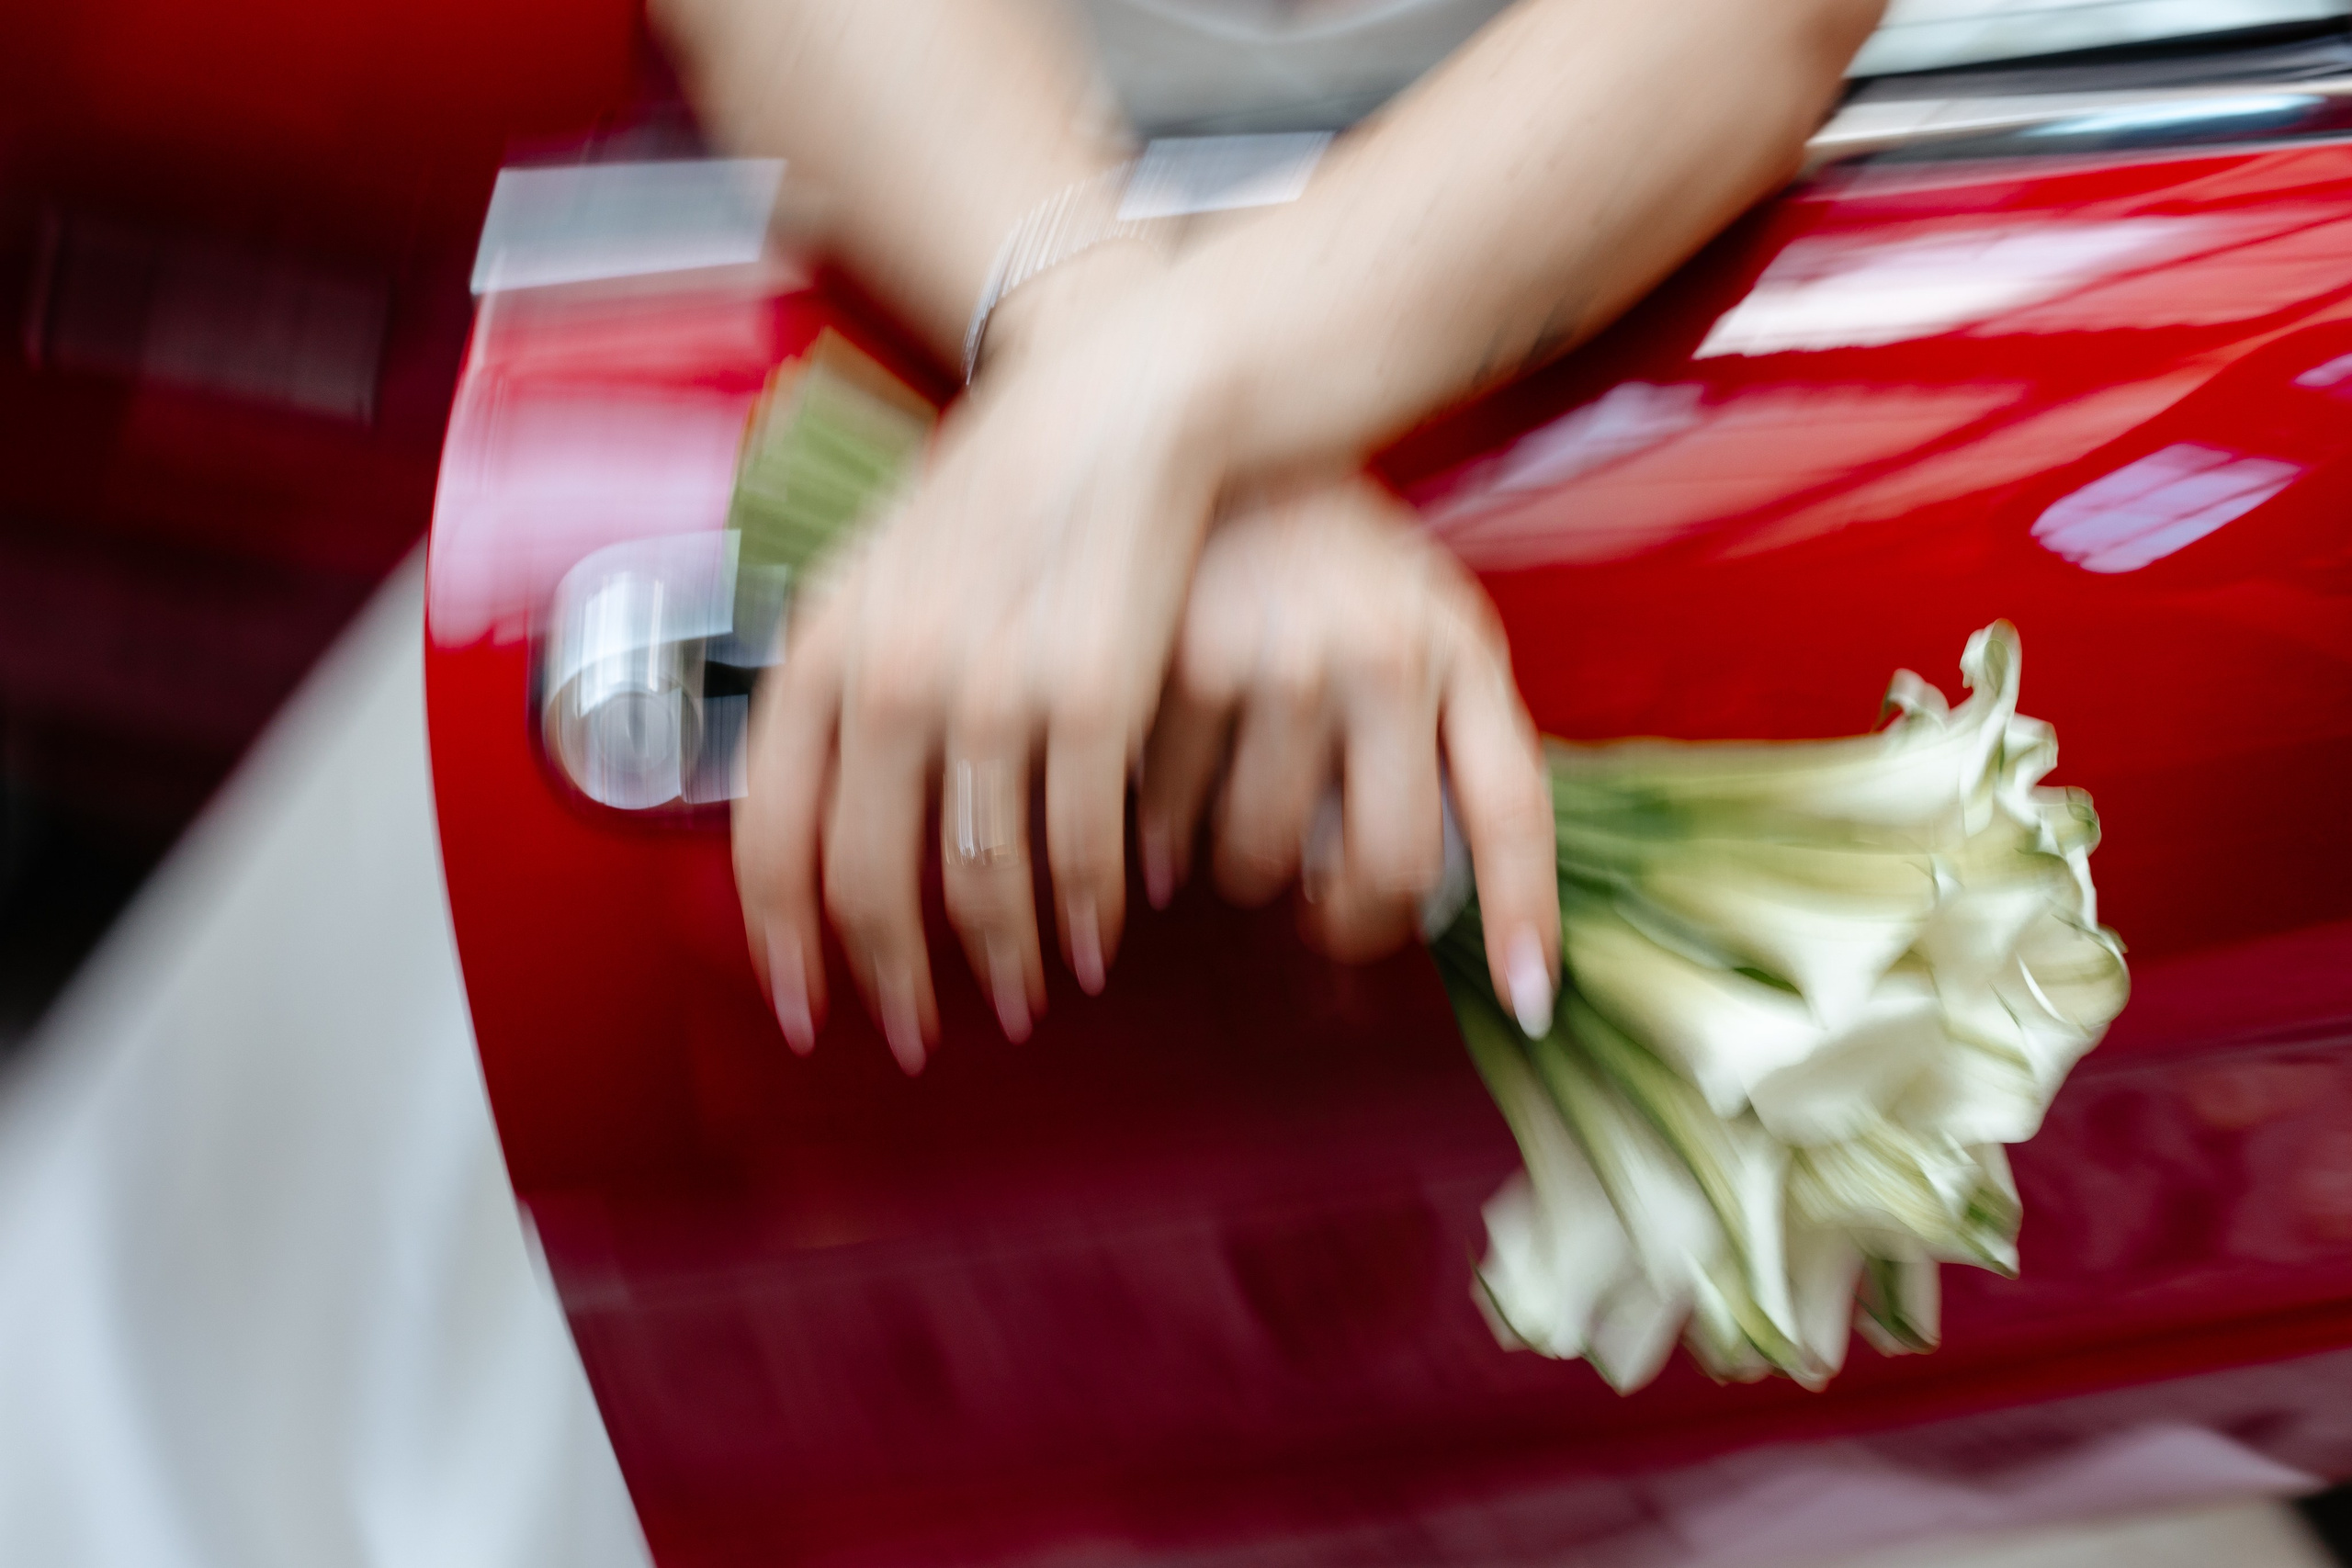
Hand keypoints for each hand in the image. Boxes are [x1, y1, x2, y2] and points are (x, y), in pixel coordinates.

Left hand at [734, 290, 1224, 1071]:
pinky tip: (1100, 935)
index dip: (785, 948)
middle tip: (920, 1034)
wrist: (1119, 402)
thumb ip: (843, 687)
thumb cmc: (1005, 495)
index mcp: (821, 649)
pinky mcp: (1092, 695)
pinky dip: (1090, 910)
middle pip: (867, 882)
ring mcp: (990, 687)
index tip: (811, 1012)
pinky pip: (1078, 846)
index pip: (768, 838)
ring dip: (1006, 962)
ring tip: (1029, 995)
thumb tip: (819, 807)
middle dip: (896, 983)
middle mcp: (888, 675)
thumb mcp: (882, 576)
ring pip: (980, 882)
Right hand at [1139, 477, 1559, 1027]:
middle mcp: (1389, 654)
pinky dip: (1161, 833)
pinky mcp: (1189, 663)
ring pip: (1269, 855)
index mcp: (1458, 648)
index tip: (1529, 1001)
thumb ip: (1431, 735)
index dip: (1523, 916)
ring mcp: (1288, 660)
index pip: (1512, 808)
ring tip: (1227, 819)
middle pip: (1391, 866)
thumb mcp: (1408, 617)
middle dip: (1350, 925)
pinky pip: (1175, 814)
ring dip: (1243, 868)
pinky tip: (1160, 795)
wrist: (1203, 437)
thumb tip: (1422, 899)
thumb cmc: (1316, 553)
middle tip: (1318, 919)